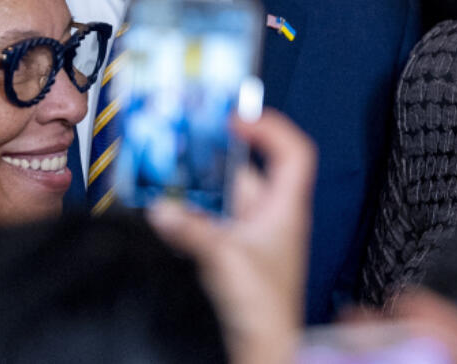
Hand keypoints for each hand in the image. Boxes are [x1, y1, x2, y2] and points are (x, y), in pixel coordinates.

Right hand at [147, 110, 315, 363]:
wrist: (260, 351)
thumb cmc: (265, 312)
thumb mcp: (228, 259)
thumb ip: (193, 230)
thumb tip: (163, 209)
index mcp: (285, 209)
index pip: (292, 152)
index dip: (269, 128)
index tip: (237, 117)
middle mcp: (270, 219)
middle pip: (243, 171)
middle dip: (213, 157)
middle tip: (184, 141)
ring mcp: (250, 237)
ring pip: (220, 197)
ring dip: (194, 188)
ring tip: (165, 173)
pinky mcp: (231, 256)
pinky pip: (206, 223)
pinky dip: (186, 216)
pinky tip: (164, 214)